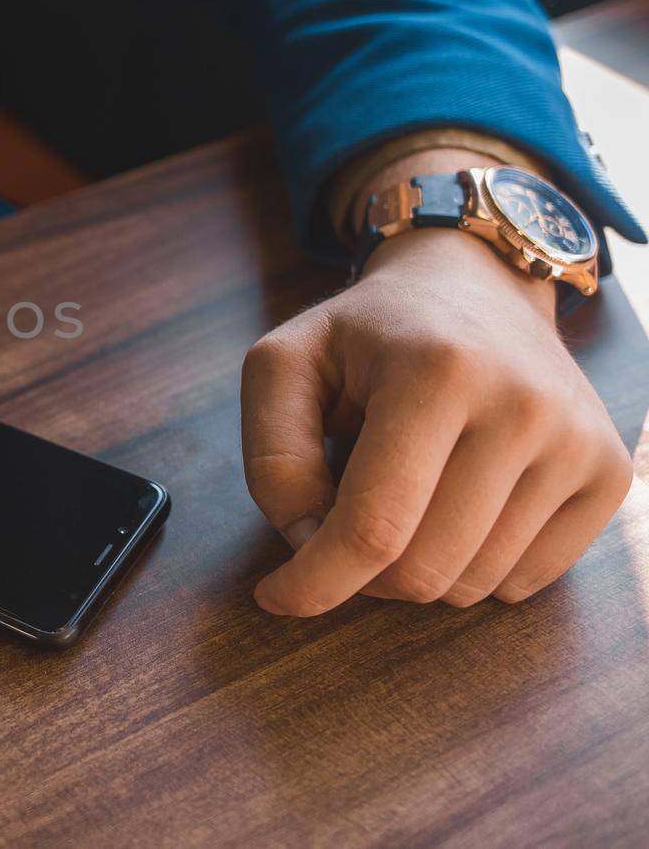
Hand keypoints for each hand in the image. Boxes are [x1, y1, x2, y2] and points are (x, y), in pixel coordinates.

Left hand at [241, 154, 631, 613]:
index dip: (315, 581)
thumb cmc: (368, 333)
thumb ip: (273, 456)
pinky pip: (525, 581)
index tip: (276, 597)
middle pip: (423, 569)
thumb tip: (309, 545)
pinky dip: (473, 566)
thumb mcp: (285, 364)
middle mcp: (523, 406)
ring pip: (473, 585)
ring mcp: (577, 442)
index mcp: (436, 372)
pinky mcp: (607, 472)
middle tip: (341, 521)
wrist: (476, 284)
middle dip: (361, 573)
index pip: (373, 526)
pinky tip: (455, 502)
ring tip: (403, 493)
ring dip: (416, 568)